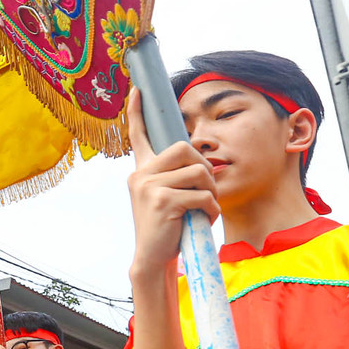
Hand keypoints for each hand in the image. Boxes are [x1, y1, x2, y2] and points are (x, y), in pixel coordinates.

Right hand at [124, 86, 219, 279]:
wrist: (153, 259)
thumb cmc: (167, 228)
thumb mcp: (166, 198)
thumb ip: (174, 178)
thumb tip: (200, 162)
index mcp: (141, 171)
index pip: (138, 135)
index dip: (137, 111)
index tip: (137, 89)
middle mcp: (140, 175)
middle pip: (184, 148)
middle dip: (204, 166)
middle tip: (206, 188)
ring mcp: (149, 187)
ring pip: (197, 171)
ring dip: (210, 190)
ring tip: (205, 207)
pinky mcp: (162, 201)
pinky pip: (201, 194)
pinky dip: (211, 208)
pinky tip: (204, 220)